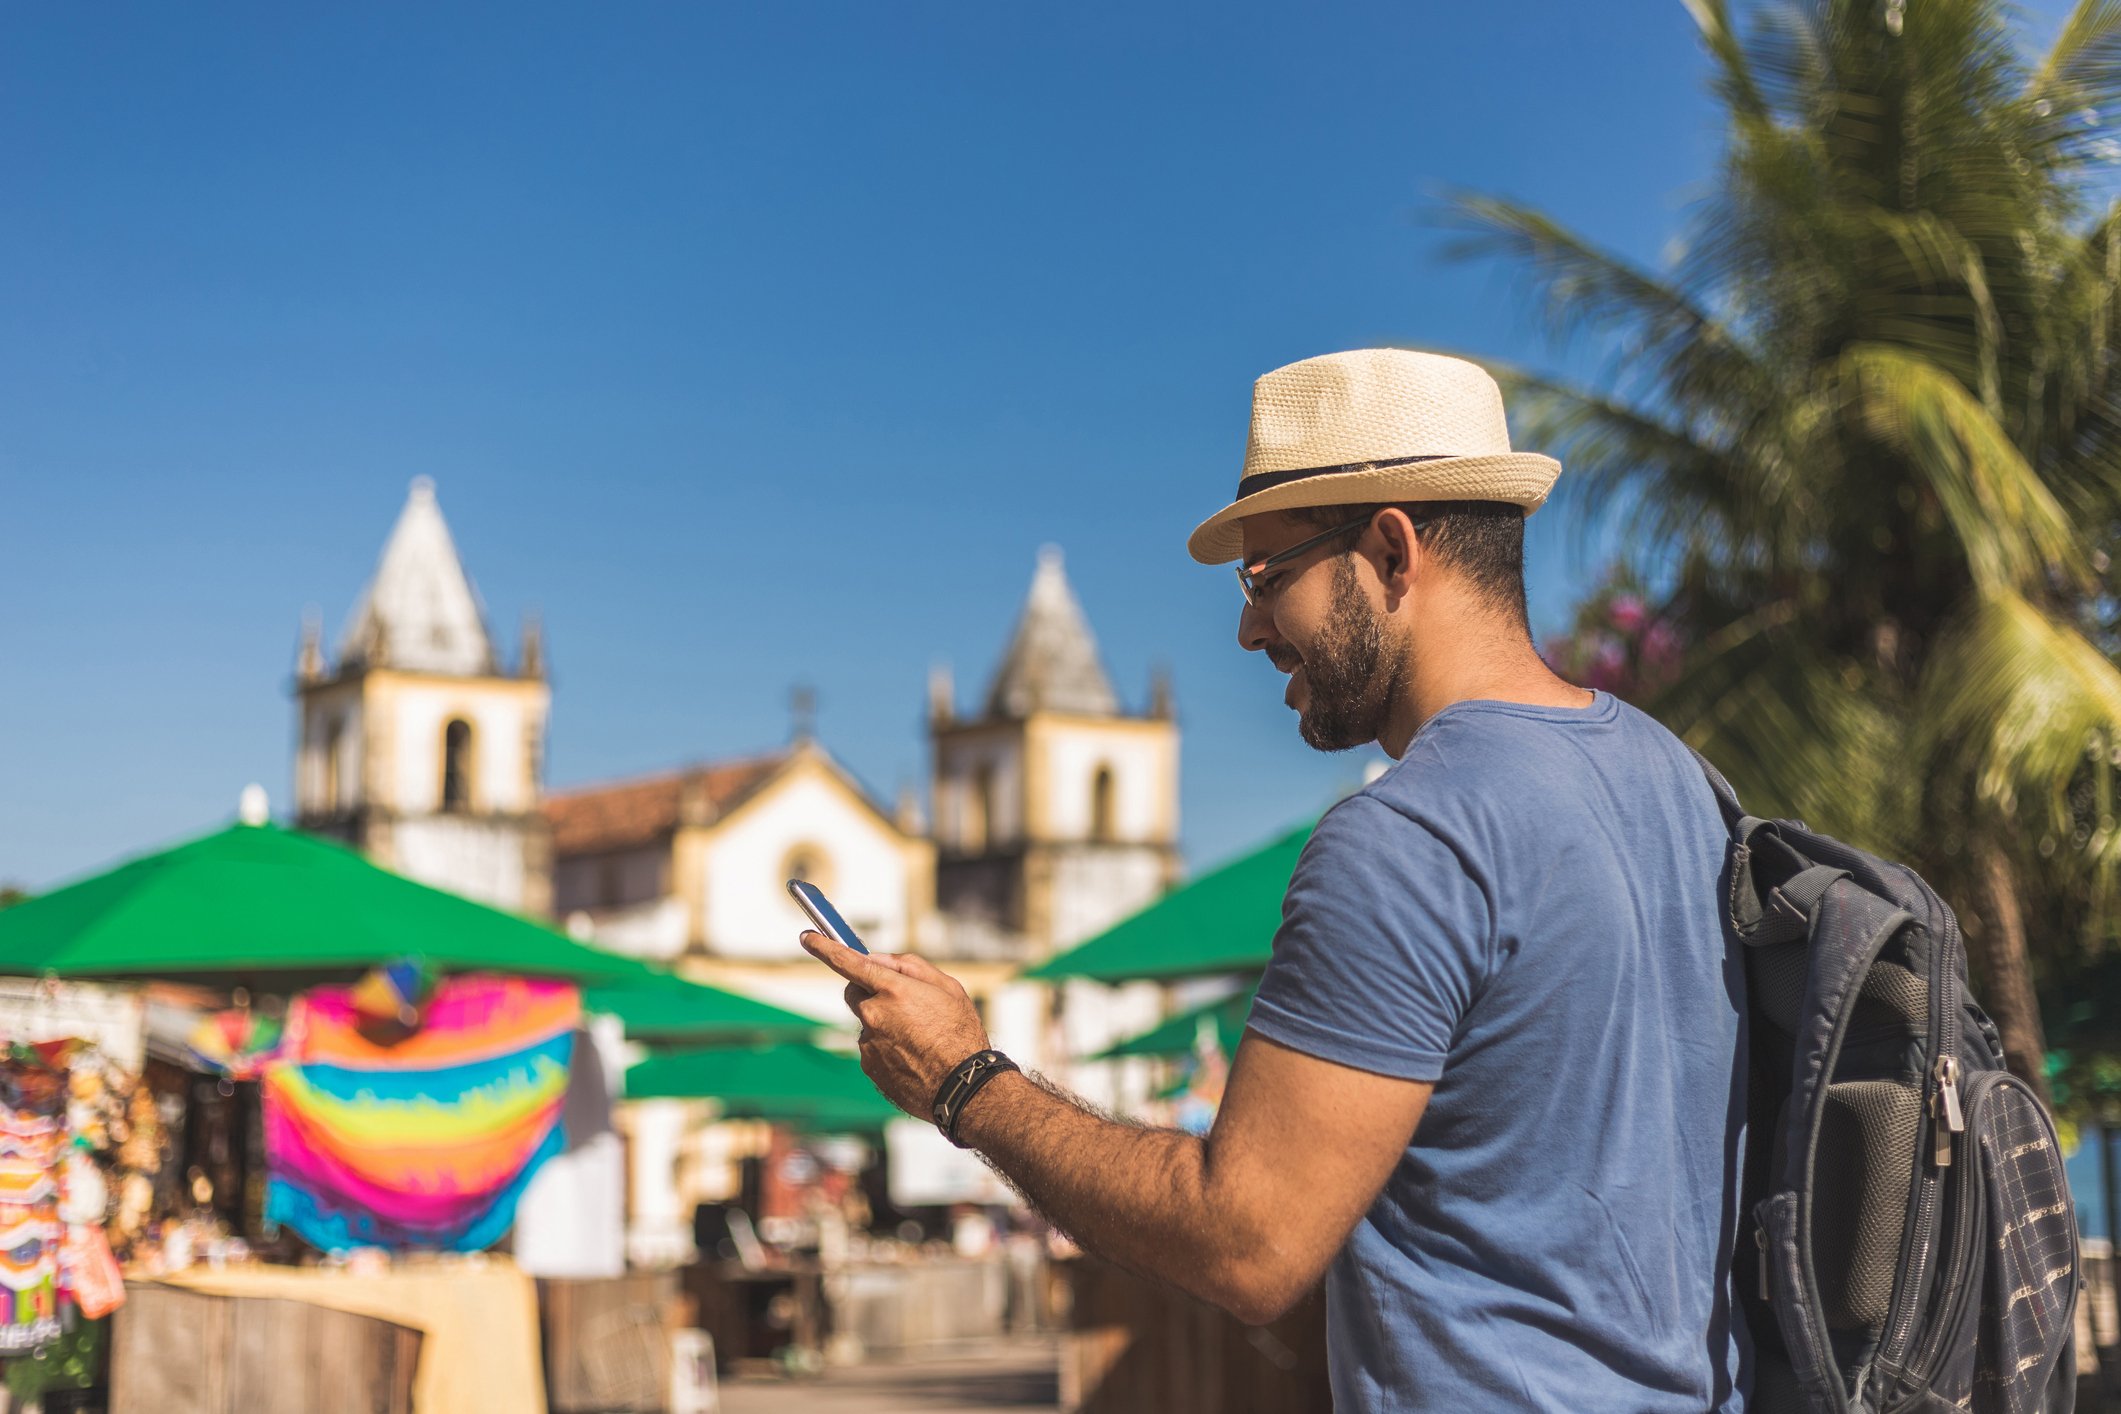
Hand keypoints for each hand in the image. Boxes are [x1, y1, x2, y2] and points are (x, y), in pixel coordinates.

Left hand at [798, 932, 991, 1117]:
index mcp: (894, 989)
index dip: (824, 947)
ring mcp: (869, 1043)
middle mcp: (874, 1015)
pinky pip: (872, 1048)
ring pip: (867, 1023)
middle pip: (854, 993)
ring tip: (919, 1039)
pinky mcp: (869, 1067)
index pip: (848, 962)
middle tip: (899, 1002)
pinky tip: (913, 1057)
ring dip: (884, 1024)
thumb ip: (909, 966)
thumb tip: (876, 959)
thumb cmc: (961, 1034)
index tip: (807, 938)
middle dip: (868, 991)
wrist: (963, 1088)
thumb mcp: (947, 987)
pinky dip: (887, 1048)